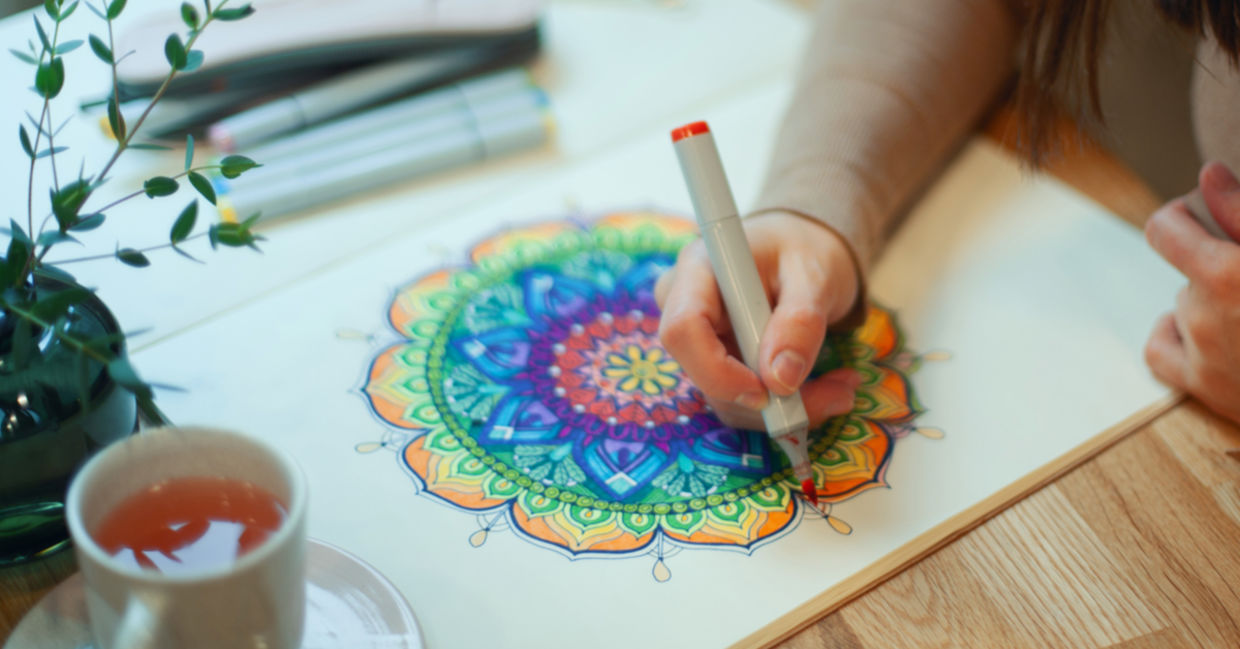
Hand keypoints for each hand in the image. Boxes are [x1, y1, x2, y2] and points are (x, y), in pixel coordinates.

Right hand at [654, 210, 862, 430]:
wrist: (802, 251)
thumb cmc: (803, 249)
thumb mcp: (816, 274)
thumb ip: (800, 321)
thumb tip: (780, 380)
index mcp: (698, 270)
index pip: (683, 330)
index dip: (718, 371)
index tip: (769, 389)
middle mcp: (684, 308)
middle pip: (704, 374)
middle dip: (770, 398)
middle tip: (839, 394)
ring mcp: (698, 342)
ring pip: (726, 399)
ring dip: (786, 407)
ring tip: (844, 387)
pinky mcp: (717, 365)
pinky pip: (742, 400)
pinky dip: (785, 405)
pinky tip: (826, 387)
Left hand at [1144, 161, 1239, 422]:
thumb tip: (1208, 175)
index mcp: (1228, 276)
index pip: (1164, 230)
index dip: (1179, 217)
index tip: (1197, 216)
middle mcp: (1207, 319)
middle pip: (1188, 272)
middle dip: (1218, 264)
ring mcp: (1205, 358)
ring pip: (1184, 307)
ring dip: (1209, 301)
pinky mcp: (1208, 389)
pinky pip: (1162, 348)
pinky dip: (1178, 333)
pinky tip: (1206, 327)